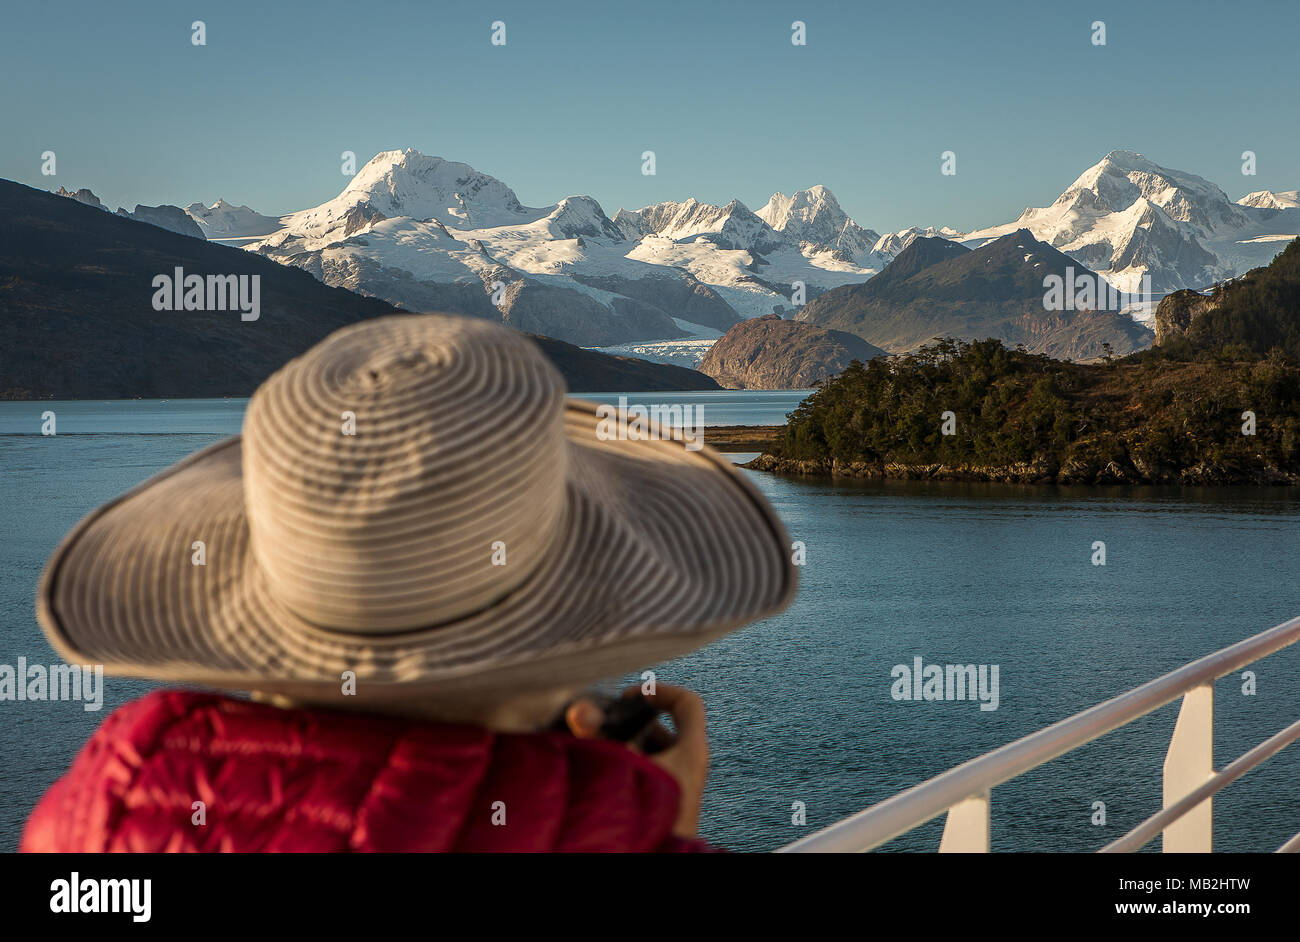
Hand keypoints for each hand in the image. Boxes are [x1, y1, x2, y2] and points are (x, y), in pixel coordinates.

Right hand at [564, 684, 709, 838]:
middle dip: (628, 724)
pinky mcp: (663, 808)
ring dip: (620, 748)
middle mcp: (689, 770)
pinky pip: (644, 778)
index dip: (658, 691)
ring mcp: (677, 791)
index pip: (688, 703)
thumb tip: (581, 709)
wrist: (653, 861)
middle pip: (663, 729)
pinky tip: (596, 776)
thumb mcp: (617, 769)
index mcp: (691, 753)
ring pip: (650, 755)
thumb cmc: (643, 817)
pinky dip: (622, 770)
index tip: (627, 696)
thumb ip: (596, 735)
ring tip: (593, 753)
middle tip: (599, 728)